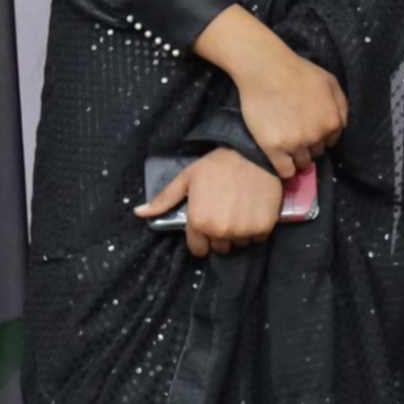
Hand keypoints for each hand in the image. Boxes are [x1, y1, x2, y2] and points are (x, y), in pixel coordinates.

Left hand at [139, 147, 281, 258]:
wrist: (253, 153)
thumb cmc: (217, 165)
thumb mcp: (186, 178)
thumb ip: (164, 199)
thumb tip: (139, 212)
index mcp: (198, 221)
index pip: (198, 250)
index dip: (201, 237)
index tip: (207, 223)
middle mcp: (220, 231)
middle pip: (220, 248)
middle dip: (220, 235)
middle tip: (225, 212)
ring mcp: (243, 231)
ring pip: (239, 244)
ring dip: (239, 232)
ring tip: (239, 210)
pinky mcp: (263, 228)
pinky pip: (257, 238)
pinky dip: (256, 228)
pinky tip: (253, 209)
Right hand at [229, 43, 349, 179]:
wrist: (266, 68)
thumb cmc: (298, 71)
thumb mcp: (330, 82)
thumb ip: (341, 106)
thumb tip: (341, 126)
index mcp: (332, 122)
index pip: (330, 142)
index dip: (319, 137)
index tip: (308, 131)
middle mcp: (317, 136)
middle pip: (316, 153)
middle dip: (308, 146)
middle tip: (294, 134)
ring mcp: (295, 143)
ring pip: (302, 163)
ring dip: (296, 157)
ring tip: (286, 145)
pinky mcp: (274, 148)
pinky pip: (285, 171)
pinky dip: (285, 169)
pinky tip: (280, 159)